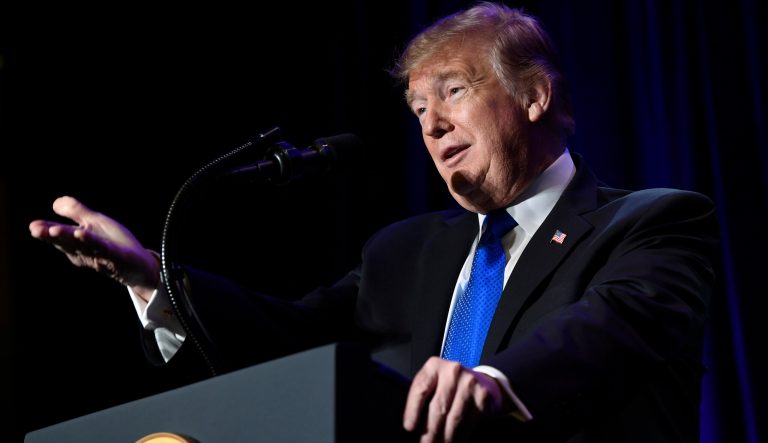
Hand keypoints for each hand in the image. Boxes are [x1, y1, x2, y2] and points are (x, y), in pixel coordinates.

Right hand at [29, 196, 159, 300]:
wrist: (139, 266)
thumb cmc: (115, 243)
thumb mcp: (95, 223)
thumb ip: (76, 212)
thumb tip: (55, 202)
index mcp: (79, 242)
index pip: (60, 236)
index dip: (46, 231)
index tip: (33, 226)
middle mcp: (87, 250)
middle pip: (67, 241)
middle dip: (52, 236)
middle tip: (35, 229)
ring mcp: (102, 254)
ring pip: (83, 245)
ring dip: (69, 237)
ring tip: (55, 230)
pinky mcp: (118, 256)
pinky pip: (104, 248)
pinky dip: (94, 242)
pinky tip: (84, 233)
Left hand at [403, 356, 506, 442]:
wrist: (482, 382)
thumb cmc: (450, 386)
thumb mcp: (434, 383)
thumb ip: (423, 397)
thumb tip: (412, 425)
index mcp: (434, 366)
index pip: (421, 389)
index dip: (413, 410)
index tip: (409, 427)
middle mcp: (453, 371)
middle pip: (438, 407)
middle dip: (429, 431)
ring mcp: (470, 384)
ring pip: (454, 419)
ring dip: (445, 438)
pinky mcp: (483, 398)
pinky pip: (469, 423)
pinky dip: (460, 438)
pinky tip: (454, 442)